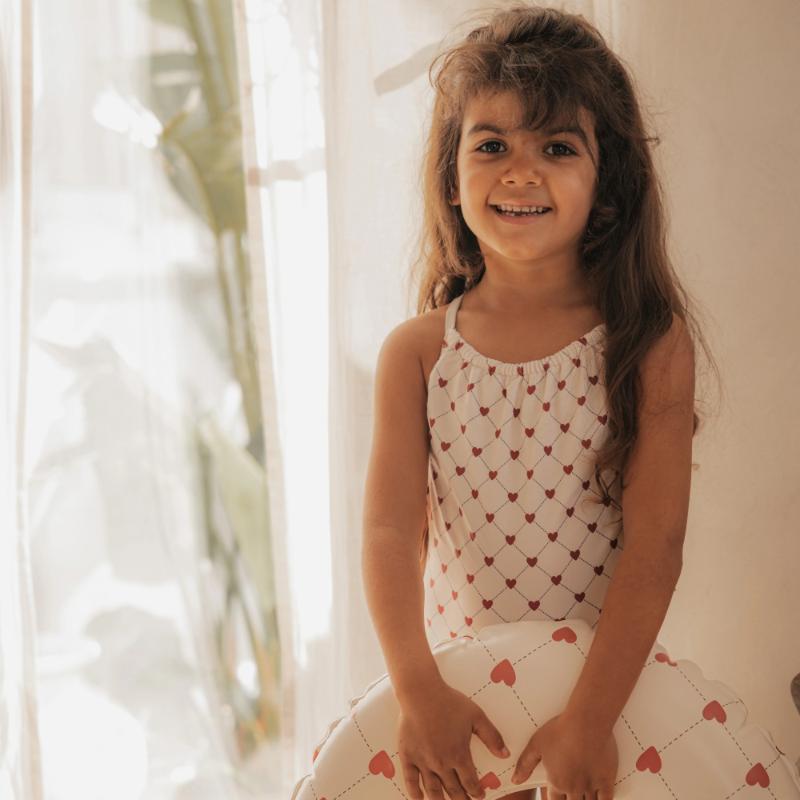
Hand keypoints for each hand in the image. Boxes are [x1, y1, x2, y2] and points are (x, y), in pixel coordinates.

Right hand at [396, 681, 511, 799]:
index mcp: (459, 755)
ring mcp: (423, 761)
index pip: (470, 782)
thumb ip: (491, 736)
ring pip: (433, 790)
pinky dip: (415, 793)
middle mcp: (441, 763)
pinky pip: (410, 780)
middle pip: (453, 790)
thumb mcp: (476, 715)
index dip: (476, 792)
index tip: (480, 796)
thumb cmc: (449, 701)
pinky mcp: (408, 755)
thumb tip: (505, 754)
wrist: (421, 693)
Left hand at [510, 713, 617, 798]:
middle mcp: (573, 788)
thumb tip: (515, 780)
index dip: (555, 798)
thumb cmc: (560, 730)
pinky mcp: (607, 781)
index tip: (559, 796)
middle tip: (572, 794)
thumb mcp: (536, 744)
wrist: (587, 722)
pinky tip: (600, 799)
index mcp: (556, 782)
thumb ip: (525, 764)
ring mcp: (591, 786)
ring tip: (583, 797)